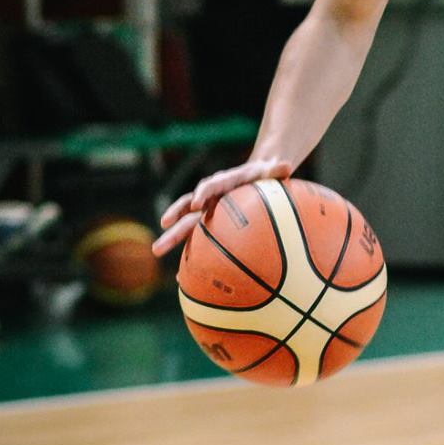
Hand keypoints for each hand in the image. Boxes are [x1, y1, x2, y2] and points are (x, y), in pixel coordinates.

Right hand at [152, 156, 294, 258]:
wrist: (255, 177)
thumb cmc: (263, 176)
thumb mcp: (270, 172)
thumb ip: (275, 170)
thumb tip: (287, 166)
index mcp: (224, 183)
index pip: (211, 185)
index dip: (204, 192)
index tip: (197, 202)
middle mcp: (210, 198)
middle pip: (190, 208)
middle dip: (175, 217)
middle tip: (163, 227)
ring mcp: (207, 213)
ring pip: (187, 224)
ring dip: (172, 237)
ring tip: (156, 250)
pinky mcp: (210, 226)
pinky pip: (198, 241)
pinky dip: (191, 257)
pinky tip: (183, 278)